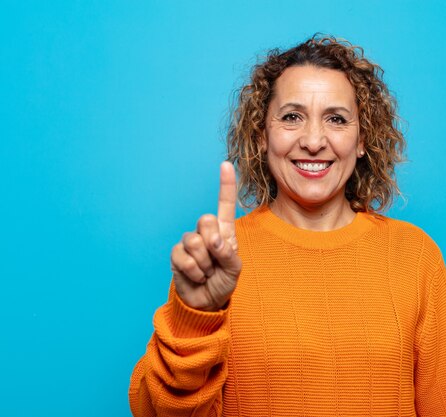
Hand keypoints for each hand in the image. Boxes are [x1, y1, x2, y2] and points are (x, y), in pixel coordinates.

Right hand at [170, 161, 241, 310]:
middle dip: (213, 243)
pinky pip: (182, 256)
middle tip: (216, 261)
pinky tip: (196, 276)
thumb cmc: (223, 282)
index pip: (224, 205)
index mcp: (224, 232)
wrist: (206, 302)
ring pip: (194, 241)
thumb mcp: (234, 269)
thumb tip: (214, 240)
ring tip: (207, 272)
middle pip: (206, 220)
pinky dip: (193, 271)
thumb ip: (227, 253)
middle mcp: (206, 233)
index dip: (225, 185)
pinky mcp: (176, 254)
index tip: (225, 164)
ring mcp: (189, 242)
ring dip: (204, 263)